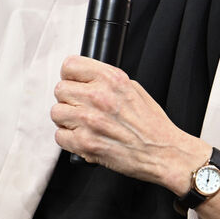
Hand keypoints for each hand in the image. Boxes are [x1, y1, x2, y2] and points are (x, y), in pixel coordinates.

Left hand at [51, 55, 206, 193]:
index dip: (70, 76)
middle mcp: (98, 96)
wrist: (163, 152)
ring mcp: (89, 120)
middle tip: (80, 107)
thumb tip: (86, 79)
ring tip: (82, 124)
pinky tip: (83, 137)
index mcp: (111, 79)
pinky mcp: (85, 143)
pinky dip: (69, 138)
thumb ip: (107, 81)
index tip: (74, 83)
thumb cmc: (152, 124)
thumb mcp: (134, 89)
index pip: (70, 66)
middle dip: (69, 99)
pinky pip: (59, 136)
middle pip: (60, 89)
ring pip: (56, 112)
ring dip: (67, 119)